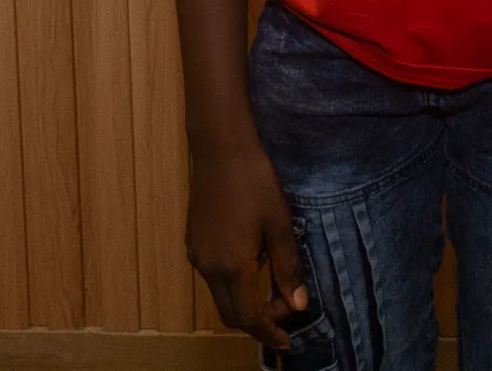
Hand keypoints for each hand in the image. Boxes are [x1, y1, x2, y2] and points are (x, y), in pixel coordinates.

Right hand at [186, 138, 307, 350]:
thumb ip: (286, 266)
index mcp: (232, 267)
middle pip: (230, 313)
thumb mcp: (279, 222)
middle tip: (285, 316)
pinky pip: (214, 276)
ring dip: (245, 302)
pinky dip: (234, 283)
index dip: (268, 332)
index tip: (286, 342)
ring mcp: (197, 256)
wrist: (220, 150)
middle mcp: (208, 268)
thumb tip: (297, 305)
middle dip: (257, 322)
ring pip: (221, 295)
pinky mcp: (194, 243)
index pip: (248, 317)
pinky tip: (253, 265)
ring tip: (273, 293)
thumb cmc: (256, 182)